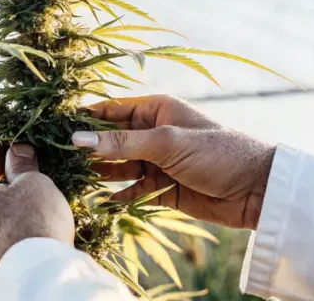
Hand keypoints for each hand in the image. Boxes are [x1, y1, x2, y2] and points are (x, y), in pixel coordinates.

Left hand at [0, 143, 73, 274]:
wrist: (43, 275)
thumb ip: (21, 162)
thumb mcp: (31, 181)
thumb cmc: (34, 220)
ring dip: (9, 199)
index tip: (16, 143)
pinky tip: (33, 215)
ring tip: (35, 189)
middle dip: (4, 176)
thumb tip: (17, 149)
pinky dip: (12, 220)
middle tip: (30, 164)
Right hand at [73, 95, 273, 229]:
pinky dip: (119, 196)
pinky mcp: (164, 188)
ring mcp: (159, 162)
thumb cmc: (217, 152)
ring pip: (119, 166)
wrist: (258, 190)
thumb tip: (78, 138)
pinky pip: (133, 191)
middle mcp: (155, 133)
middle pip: (112, 139)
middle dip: (88, 148)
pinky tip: (101, 202)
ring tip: (73, 179)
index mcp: (157, 110)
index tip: (56, 125)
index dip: (85, 118)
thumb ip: (121, 144)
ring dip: (100, 173)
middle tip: (57, 157)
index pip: (112, 110)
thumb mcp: (166, 144)